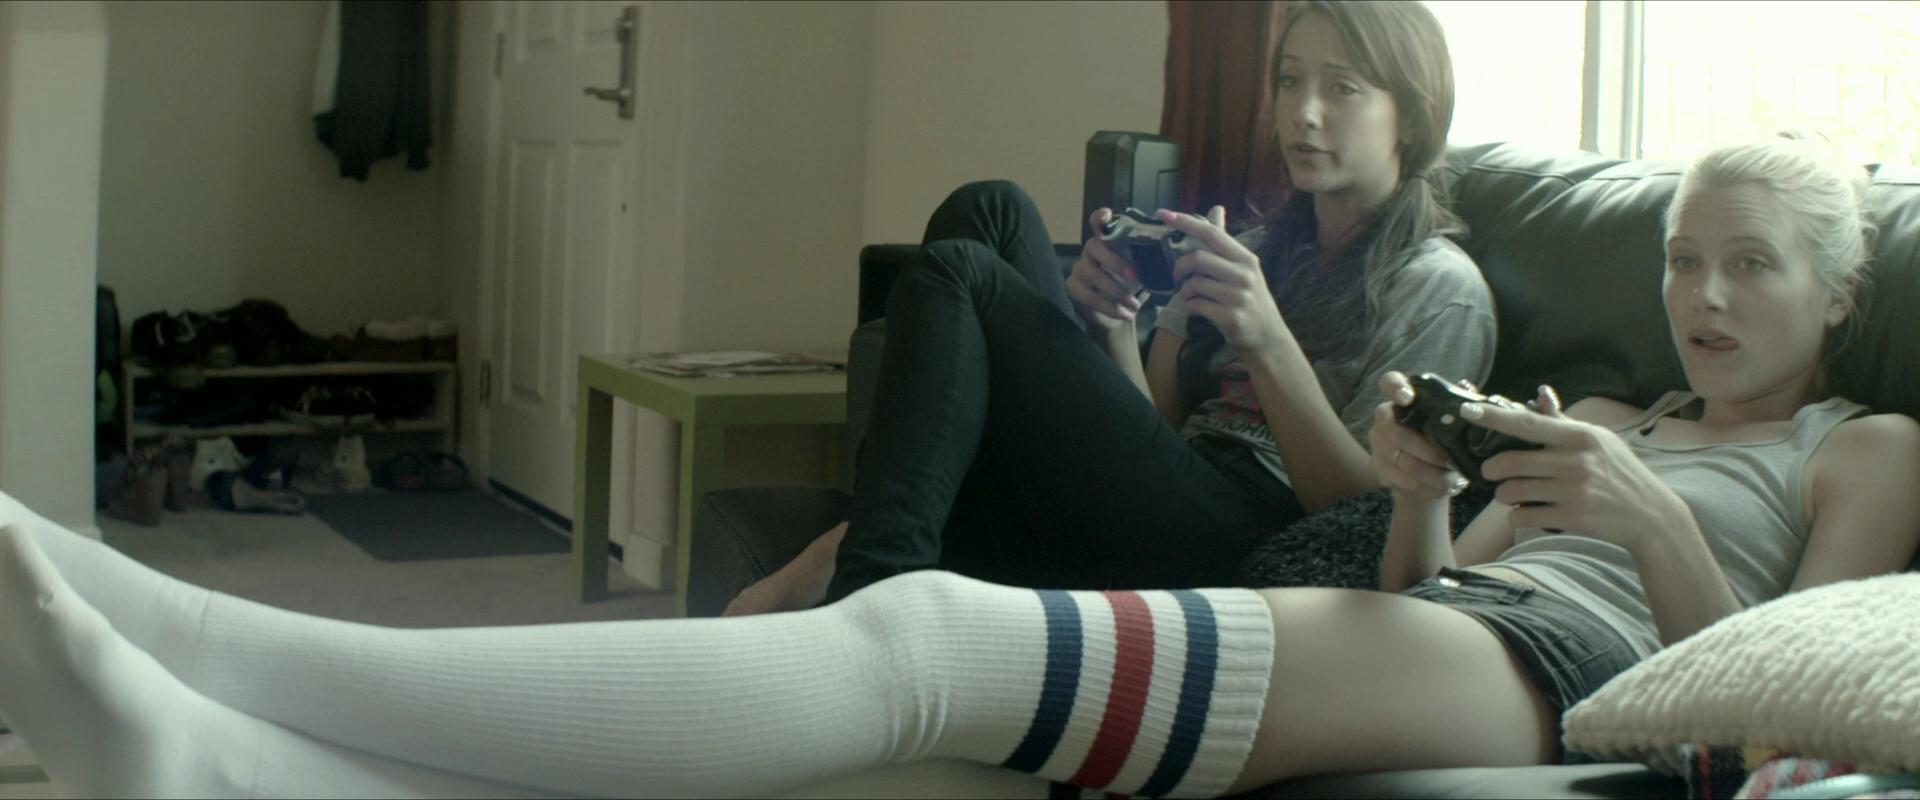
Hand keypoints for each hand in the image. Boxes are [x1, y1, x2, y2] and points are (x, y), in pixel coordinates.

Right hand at [1067, 207, 1148, 336]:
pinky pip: (1088, 296)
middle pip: (1094, 246)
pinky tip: (1126, 315)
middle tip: (1136, 277)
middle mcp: (1090, 251)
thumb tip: (1172, 249)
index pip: (1099, 223)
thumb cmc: (1132, 287)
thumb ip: (1151, 259)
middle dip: (1116, 262)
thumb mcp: (1144, 271)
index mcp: (1107, 242)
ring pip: (1090, 273)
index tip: (1106, 215)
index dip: (1100, 217)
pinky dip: (1109, 307)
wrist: (1122, 314)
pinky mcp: (1072, 288)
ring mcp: (1078, 269)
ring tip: (1134, 304)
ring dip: (1115, 289)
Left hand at [1158, 207, 1288, 354]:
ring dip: (1186, 291)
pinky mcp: (1230, 317)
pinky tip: (1199, 308)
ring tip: (1192, 296)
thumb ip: (1225, 241)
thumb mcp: (1243, 268)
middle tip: (1177, 276)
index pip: (1212, 233)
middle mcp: (1244, 274)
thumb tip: (1217, 208)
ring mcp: (1238, 296)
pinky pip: (1197, 305)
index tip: (1164, 214)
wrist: (1268, 337)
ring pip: (1194, 284)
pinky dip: (1191, 306)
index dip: (1186, 222)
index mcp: (1245, 258)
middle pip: (1198, 258)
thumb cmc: (1250, 298)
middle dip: (1180, 267)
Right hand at [1369, 370, 1465, 502]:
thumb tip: (1466, 388)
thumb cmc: (1445, 440)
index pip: (1390, 382)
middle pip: (1396, 432)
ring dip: (1430, 474)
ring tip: (1451, 480)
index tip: (1408, 398)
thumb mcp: (1456, 421)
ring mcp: (1377, 443)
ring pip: (1401, 461)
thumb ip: (1459, 405)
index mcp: (1403, 397)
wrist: (1430, 474)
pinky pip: (1400, 480)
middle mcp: (1384, 417)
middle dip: (1427, 451)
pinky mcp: (1378, 467)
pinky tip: (1438, 488)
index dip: (1396, 388)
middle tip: (1450, 462)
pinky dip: (1423, 488)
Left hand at [1466, 390, 1691, 548]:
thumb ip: (1563, 423)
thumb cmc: (1619, 472)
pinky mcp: (1572, 519)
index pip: (1528, 424)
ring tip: (1512, 494)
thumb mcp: (1599, 441)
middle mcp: (1576, 462)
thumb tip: (1540, 396)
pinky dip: (1516, 517)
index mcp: (1580, 437)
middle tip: (1492, 472)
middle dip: (1492, 470)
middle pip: (1510, 463)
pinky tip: (1526, 513)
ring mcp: (1574, 492)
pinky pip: (1522, 518)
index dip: (1495, 417)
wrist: (1650, 516)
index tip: (1469, 410)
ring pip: (1511, 492)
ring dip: (1503, 495)